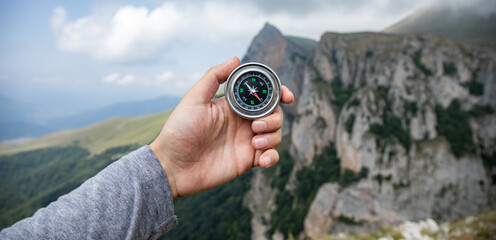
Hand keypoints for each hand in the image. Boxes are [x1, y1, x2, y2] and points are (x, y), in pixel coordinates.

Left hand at [149, 57, 293, 198]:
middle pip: (275, 114)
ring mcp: (246, 142)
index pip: (263, 95)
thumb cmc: (180, 130)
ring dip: (272, 136)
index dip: (279, 93)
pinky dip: (272, 157)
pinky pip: (270, 156)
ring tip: (254, 142)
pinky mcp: (247, 161)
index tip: (287, 96)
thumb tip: (236, 58)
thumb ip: (215, 77)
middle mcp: (243, 122)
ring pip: (276, 134)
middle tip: (256, 125)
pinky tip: (262, 160)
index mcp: (234, 106)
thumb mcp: (195, 98)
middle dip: (275, 117)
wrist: (173, 166)